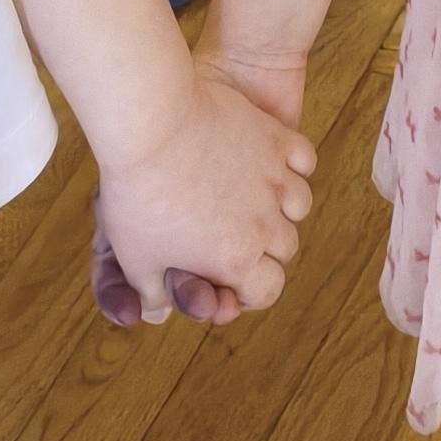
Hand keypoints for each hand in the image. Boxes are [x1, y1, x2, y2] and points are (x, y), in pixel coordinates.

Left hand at [90, 66, 314, 330]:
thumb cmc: (140, 197)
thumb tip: (159, 315)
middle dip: (267, 250)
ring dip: (283, 209)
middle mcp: (266, 221)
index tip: (232, 281)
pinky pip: (304, 159)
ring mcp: (275, 176)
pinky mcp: (275, 138)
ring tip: (257, 201)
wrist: (155, 126)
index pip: (269, 290)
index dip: (252, 291)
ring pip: (301, 204)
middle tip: (239, 238)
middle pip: (287, 247)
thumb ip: (154, 295)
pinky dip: (295, 166)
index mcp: (236, 259)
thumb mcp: (137, 262)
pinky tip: (271, 165)